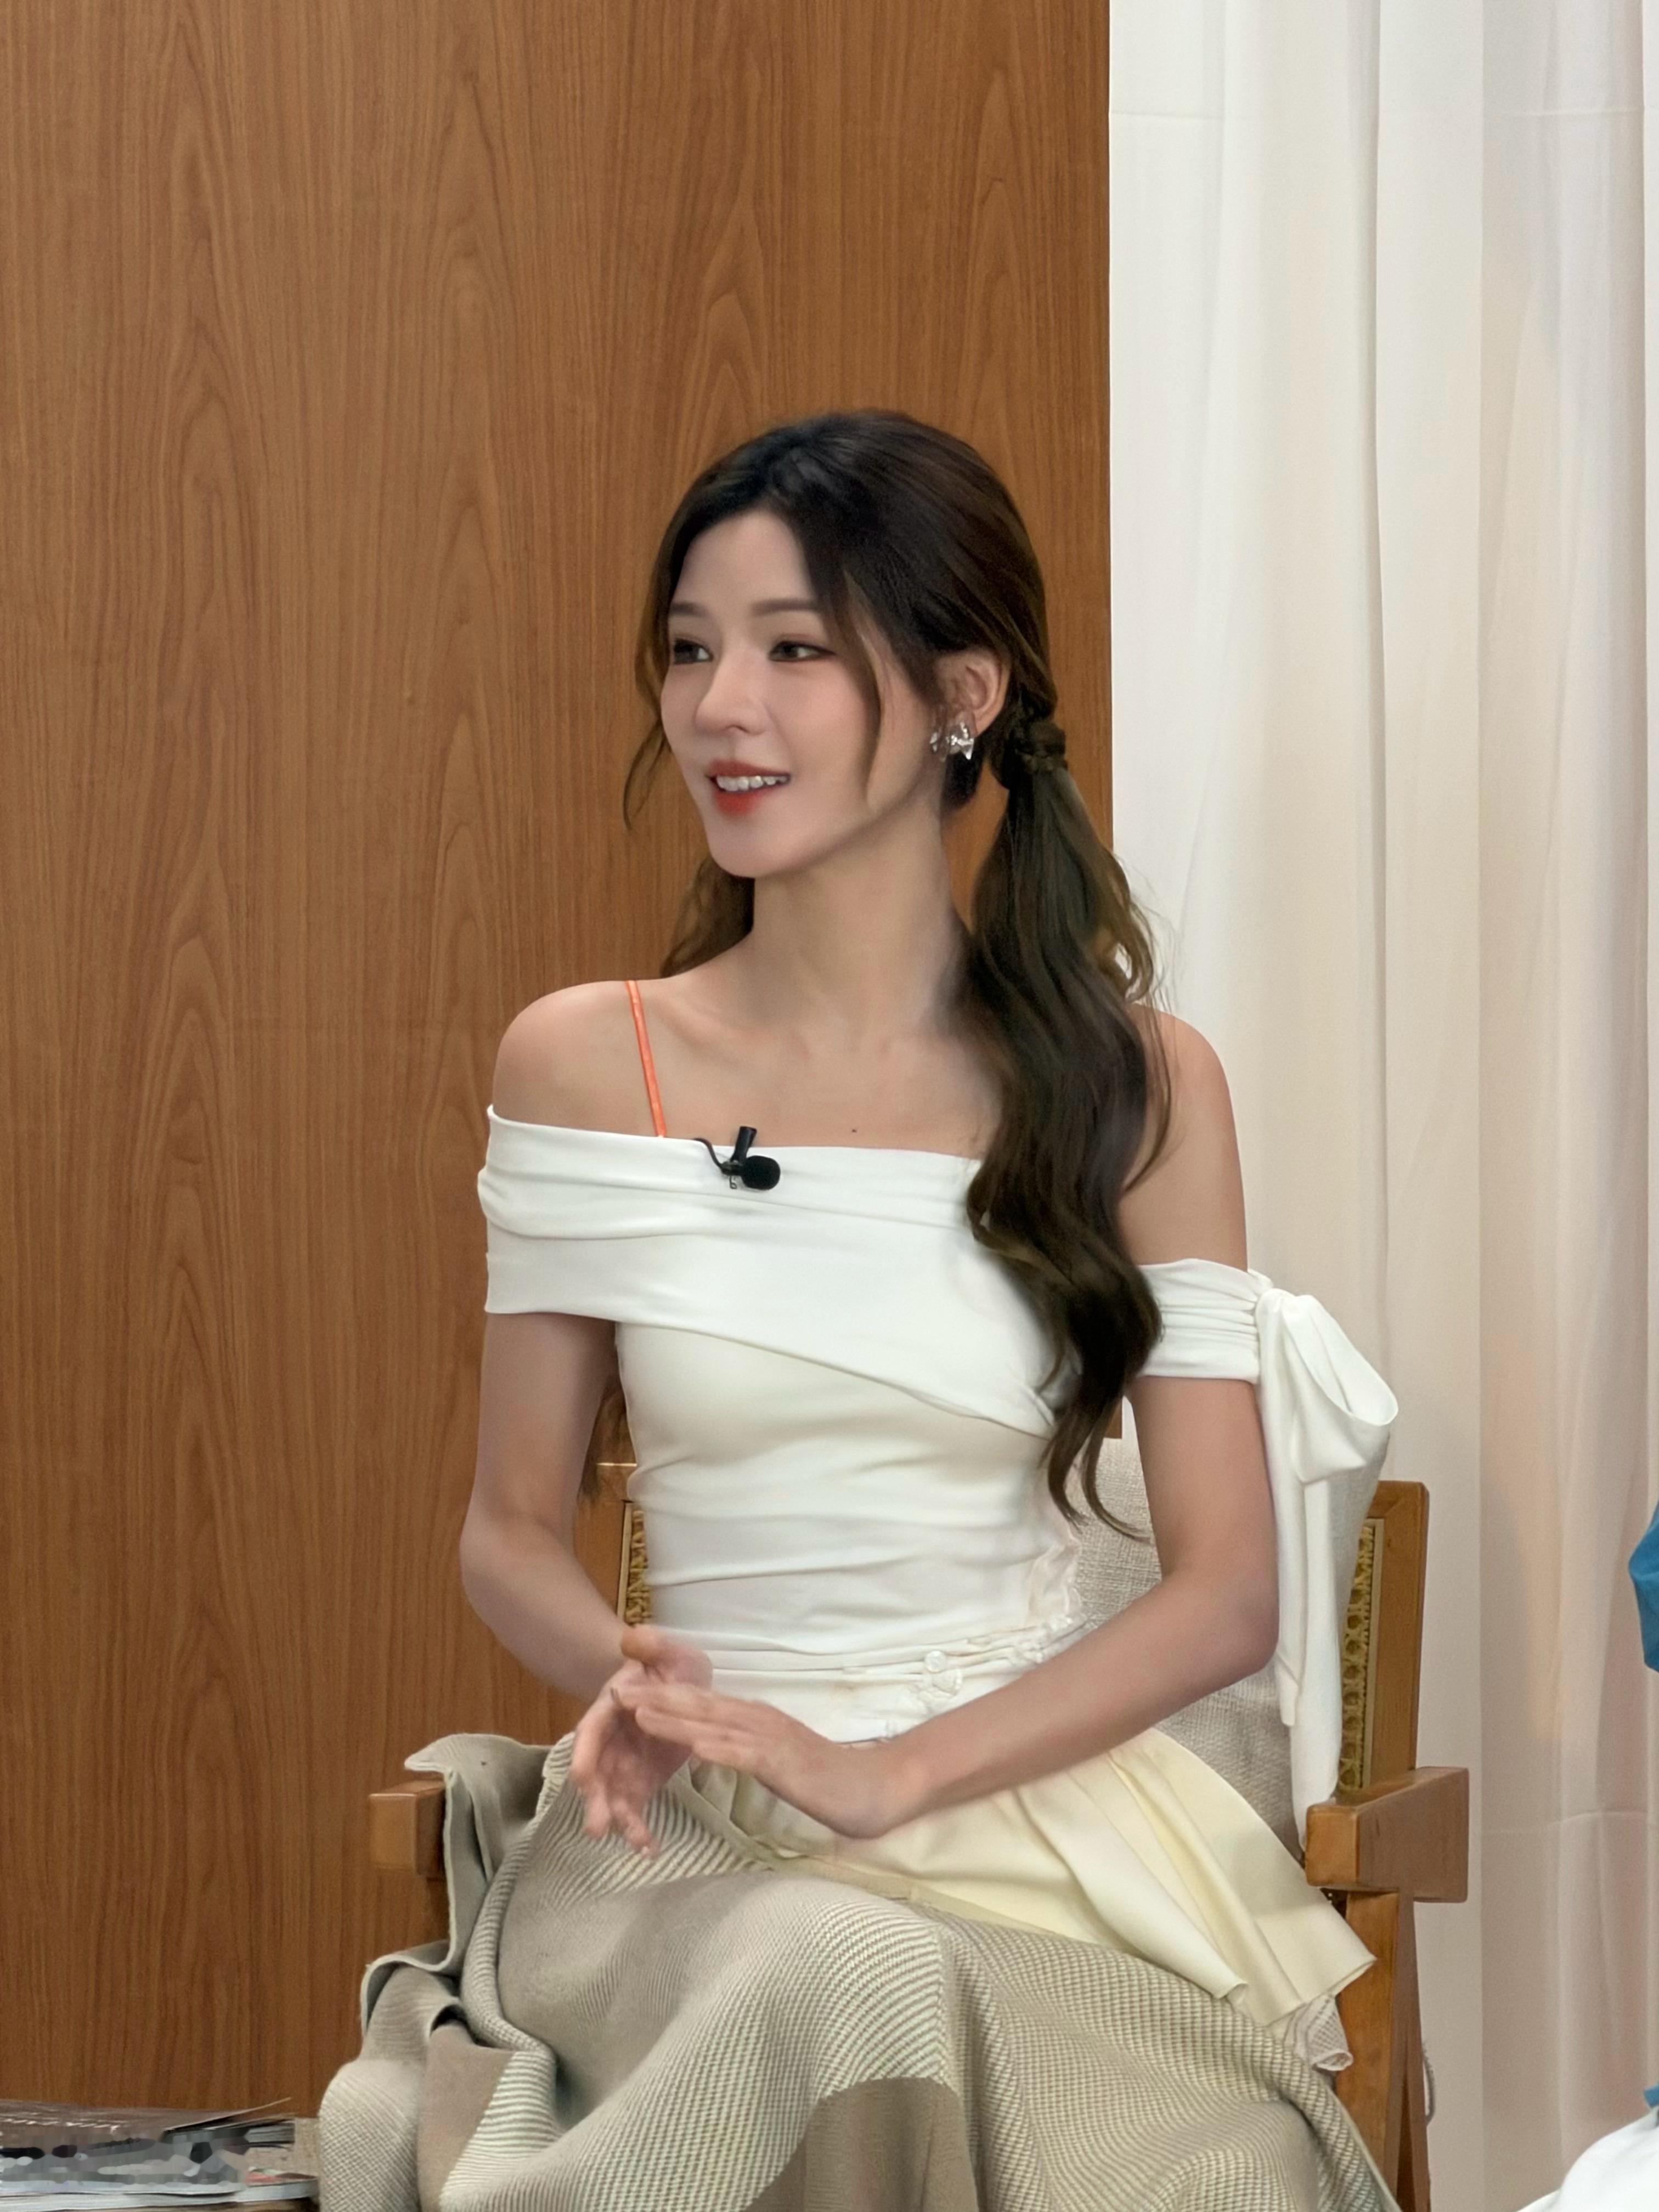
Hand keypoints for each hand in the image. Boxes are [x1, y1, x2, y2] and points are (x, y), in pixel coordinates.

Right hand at [568, 1624, 712, 1854]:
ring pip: (613, 1795)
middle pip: (596, 1771)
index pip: (591, 1729)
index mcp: (612, 1706)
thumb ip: (652, 1644)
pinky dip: (638, 1829)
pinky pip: (635, 1808)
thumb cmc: (670, 1667)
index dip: (583, 1753)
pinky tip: (649, 1849)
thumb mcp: (670, 1650)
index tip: (580, 1777)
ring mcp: (625, 1764)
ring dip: (618, 1820)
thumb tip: (630, 1639)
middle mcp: (611, 1740)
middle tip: (597, 1827)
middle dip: (595, 1799)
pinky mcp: (642, 1782)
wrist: (683, 1688)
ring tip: (633, 1844)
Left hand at [610, 1676, 919, 1841]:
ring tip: (639, 1712)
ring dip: (677, 1718)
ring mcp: (772, 1740)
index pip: (701, 1703)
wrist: (873, 1788)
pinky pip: (747, 1755)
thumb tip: (709, 1745)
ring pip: (716, 1726)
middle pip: (700, 1706)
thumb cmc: (824, 1778)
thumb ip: (744, 1747)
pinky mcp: (785, 1764)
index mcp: (755, 1718)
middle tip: (616, 1689)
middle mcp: (759, 1720)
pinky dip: (720, 1749)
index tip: (626, 1689)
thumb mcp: (775, 1759)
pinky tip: (694, 1748)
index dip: (663, 1695)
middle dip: (657, 1698)